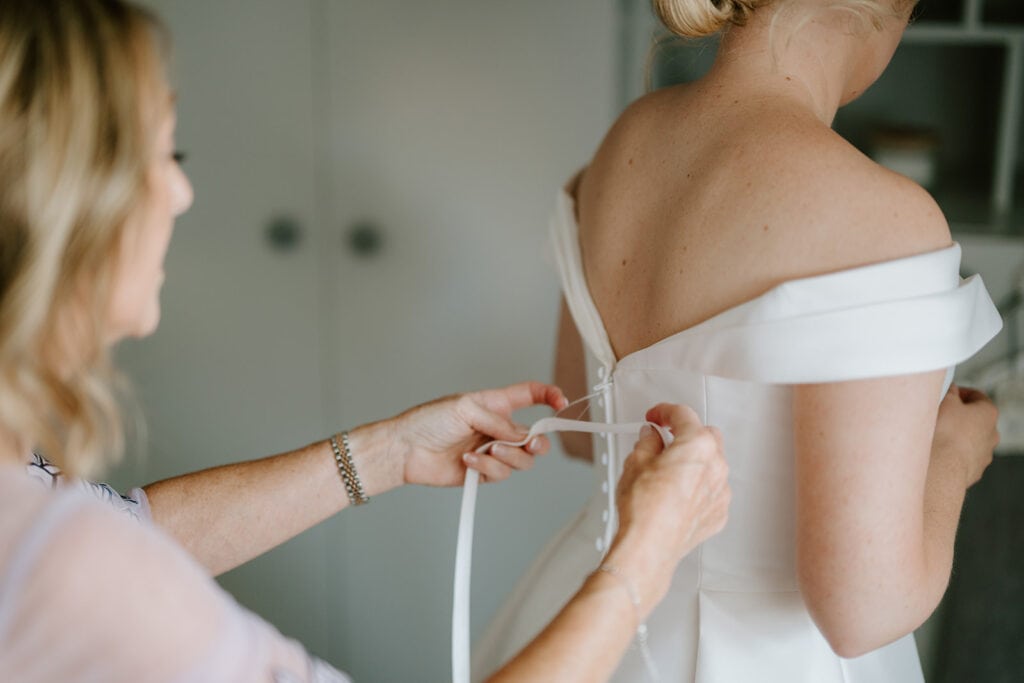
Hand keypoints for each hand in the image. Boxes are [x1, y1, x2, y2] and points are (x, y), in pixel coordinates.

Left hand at [386, 381, 567, 486]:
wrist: (406, 449)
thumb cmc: (429, 420)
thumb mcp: (466, 408)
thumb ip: (497, 420)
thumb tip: (520, 435)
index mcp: (496, 404)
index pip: (530, 395)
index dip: (549, 396)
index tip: (562, 403)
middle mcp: (498, 427)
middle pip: (535, 437)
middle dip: (537, 442)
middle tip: (529, 444)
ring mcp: (492, 451)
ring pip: (522, 460)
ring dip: (508, 456)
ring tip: (487, 451)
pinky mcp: (483, 473)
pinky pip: (501, 474)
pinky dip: (488, 468)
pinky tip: (469, 461)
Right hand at [604, 403, 729, 613]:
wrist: (649, 546)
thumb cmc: (643, 508)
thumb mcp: (635, 463)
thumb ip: (647, 442)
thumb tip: (651, 437)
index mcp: (697, 445)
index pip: (683, 414)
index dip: (664, 411)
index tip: (656, 416)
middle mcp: (716, 465)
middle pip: (706, 436)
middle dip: (687, 434)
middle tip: (664, 440)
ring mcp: (721, 491)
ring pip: (713, 464)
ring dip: (695, 461)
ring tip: (668, 471)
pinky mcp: (719, 513)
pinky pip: (712, 490)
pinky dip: (698, 487)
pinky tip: (677, 494)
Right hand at [933, 383, 998, 486]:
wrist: (943, 466)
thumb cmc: (946, 432)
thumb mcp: (946, 400)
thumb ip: (950, 391)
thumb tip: (951, 389)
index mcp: (989, 412)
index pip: (977, 395)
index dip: (960, 392)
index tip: (947, 394)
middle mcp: (992, 433)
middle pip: (976, 419)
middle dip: (959, 415)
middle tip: (941, 414)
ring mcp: (985, 453)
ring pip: (971, 439)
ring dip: (958, 435)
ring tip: (938, 434)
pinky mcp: (975, 469)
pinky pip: (964, 456)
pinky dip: (955, 452)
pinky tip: (940, 451)